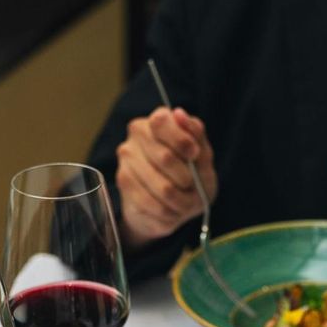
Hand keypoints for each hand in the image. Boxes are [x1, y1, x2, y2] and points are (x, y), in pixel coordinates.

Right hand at [115, 106, 216, 249]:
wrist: (171, 206)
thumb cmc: (190, 175)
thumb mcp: (202, 157)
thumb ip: (196, 136)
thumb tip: (179, 114)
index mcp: (158, 121)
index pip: (162, 122)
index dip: (182, 141)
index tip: (194, 154)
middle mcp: (137, 136)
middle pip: (165, 158)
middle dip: (186, 177)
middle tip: (191, 184)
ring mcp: (127, 160)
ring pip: (163, 187)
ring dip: (181, 200)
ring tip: (185, 202)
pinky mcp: (124, 184)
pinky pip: (154, 205)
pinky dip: (170, 212)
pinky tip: (172, 209)